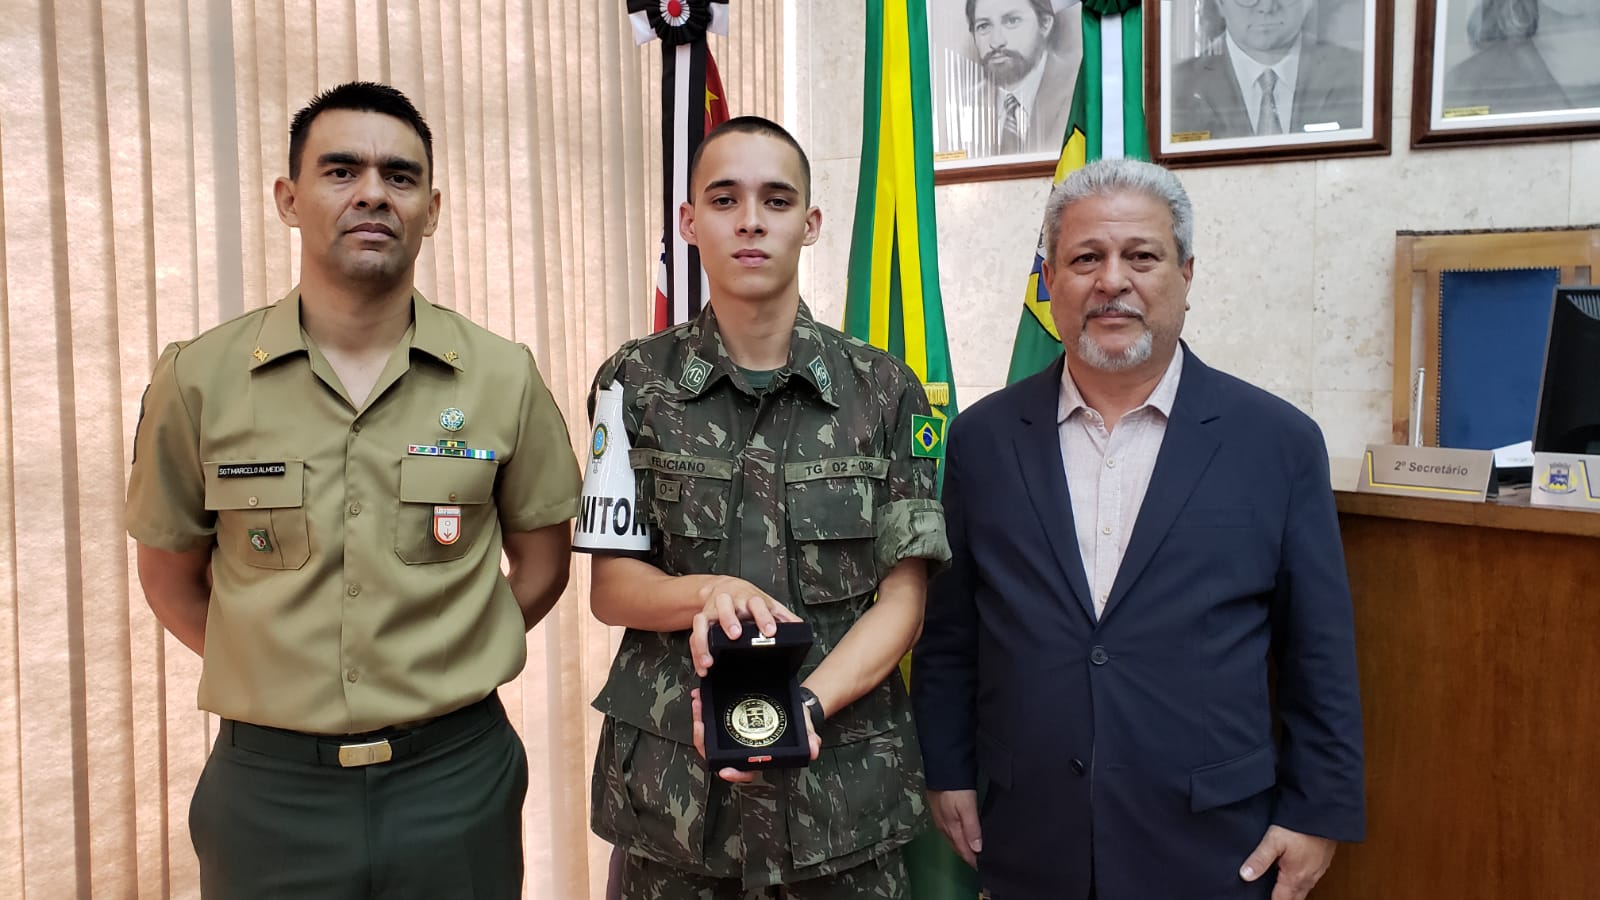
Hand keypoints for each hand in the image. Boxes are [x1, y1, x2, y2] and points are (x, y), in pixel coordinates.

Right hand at [688, 576, 801, 676]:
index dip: (764, 617)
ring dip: (705, 640)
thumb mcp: (767, 603)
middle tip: (735, 635)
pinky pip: (694, 635)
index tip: (770, 631)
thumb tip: (801, 628)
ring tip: (710, 660)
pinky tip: (703, 666)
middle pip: (726, 607)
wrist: (723, 586)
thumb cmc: (747, 599)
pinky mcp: (701, 620)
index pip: (758, 604)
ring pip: (704, 620)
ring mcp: (712, 610)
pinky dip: (697, 652)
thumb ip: (783, 616)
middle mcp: (729, 602)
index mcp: (749, 598)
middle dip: (730, 620)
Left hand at [690, 686, 819, 783]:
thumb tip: (813, 751)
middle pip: (715, 753)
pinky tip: (700, 696)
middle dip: (703, 739)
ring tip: (698, 702)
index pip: (743, 771)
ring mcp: (731, 736)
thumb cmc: (797, 723)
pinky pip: (710, 719)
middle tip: (699, 722)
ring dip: (700, 720)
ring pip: (708, 736)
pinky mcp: (726, 722)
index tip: (724, 770)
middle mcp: (740, 749)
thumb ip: (809, 740)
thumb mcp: (804, 730)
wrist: (793, 704)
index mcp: (756, 757)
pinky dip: (703, 709)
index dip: (733, 773)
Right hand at [929, 789, 982, 866]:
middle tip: (980, 863)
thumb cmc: (955, 788)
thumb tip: (977, 850)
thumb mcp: (967, 807)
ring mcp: (941, 819)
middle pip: (957, 847)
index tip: (984, 868)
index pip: (964, 850)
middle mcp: (945, 827)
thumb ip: (972, 828)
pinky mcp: (940, 811)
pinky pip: (950, 831)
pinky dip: (958, 837)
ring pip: (953, 839)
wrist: (940, 767)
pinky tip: (963, 834)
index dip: (973, 860)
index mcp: (951, 828)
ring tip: (974, 852)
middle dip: (968, 856)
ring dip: (963, 847)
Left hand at [1239, 824, 1336, 899]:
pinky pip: (1311, 880)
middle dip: (1282, 899)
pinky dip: (1301, 882)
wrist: (1323, 814)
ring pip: (1303, 889)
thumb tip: (1245, 875)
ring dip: (1292, 892)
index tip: (1260, 899)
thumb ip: (1260, 859)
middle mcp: (1308, 878)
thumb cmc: (1299, 827)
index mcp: (1295, 877)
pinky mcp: (1323, 863)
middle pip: (1293, 898)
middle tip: (1270, 896)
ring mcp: (1318, 871)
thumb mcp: (1274, 840)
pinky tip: (1293, 874)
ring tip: (1279, 890)